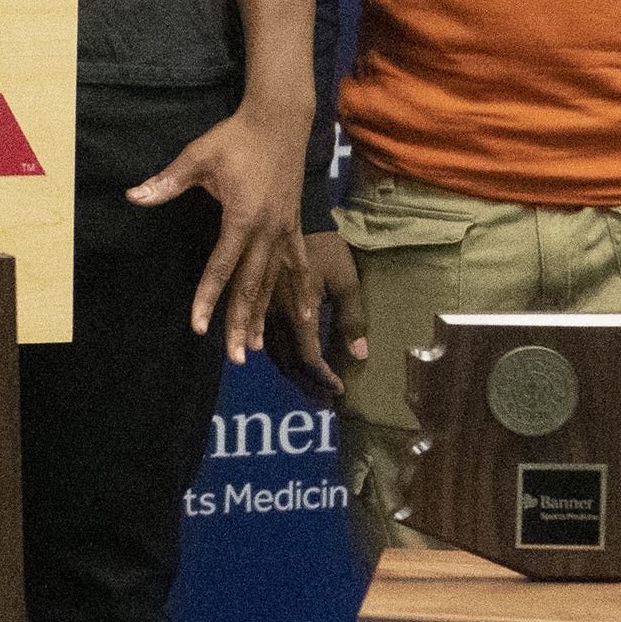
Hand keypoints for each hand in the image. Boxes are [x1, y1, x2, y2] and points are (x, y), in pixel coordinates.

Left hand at [126, 98, 315, 366]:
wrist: (279, 121)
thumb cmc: (235, 138)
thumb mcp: (197, 157)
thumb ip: (167, 181)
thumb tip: (133, 196)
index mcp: (242, 217)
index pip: (221, 267)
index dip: (208, 298)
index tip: (199, 326)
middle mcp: (268, 230)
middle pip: (251, 285)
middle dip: (239, 321)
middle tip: (232, 355)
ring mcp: (285, 230)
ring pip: (274, 282)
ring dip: (264, 314)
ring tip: (254, 346)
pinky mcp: (295, 226)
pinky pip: (298, 266)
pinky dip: (299, 292)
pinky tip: (305, 317)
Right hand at [280, 229, 365, 405]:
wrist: (298, 221)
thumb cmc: (328, 250)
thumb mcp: (347, 281)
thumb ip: (352, 319)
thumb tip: (360, 355)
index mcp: (299, 312)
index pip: (309, 358)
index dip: (324, 378)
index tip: (340, 390)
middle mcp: (277, 317)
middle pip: (289, 363)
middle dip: (309, 385)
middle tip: (327, 400)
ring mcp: (265, 312)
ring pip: (275, 356)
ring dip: (295, 376)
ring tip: (313, 389)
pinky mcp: (261, 306)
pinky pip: (268, 342)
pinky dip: (283, 360)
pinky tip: (294, 365)